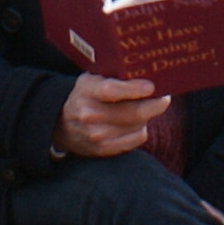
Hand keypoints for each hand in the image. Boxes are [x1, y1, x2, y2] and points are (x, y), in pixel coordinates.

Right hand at [53, 72, 169, 158]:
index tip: (152, 86)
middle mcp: (91, 116)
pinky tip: (136, 123)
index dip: (136, 89)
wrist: (59, 124)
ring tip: (146, 108)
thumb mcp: (91, 79)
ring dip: (147, 117)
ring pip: (138, 126)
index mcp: (88, 92)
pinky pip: (135, 140)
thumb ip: (114, 77)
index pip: (113, 91)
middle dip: (155, 105)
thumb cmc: (84, 96)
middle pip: (133, 113)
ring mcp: (97, 136)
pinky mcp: (104, 150)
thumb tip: (146, 74)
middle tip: (164, 98)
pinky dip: (140, 130)